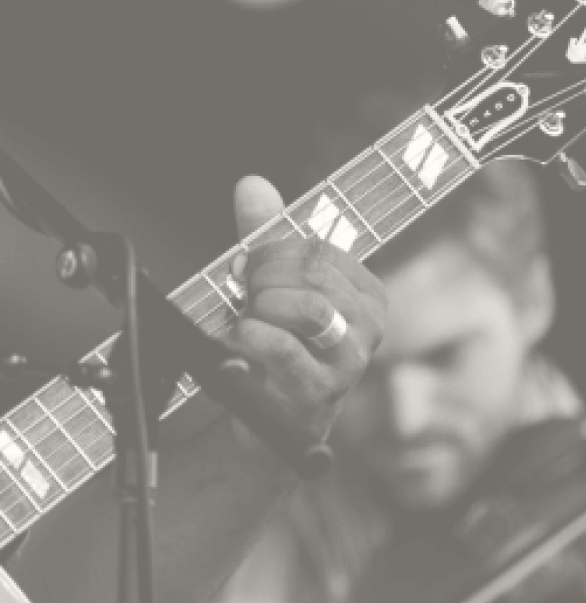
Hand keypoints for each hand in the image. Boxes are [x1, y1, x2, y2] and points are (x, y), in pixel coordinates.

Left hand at [225, 176, 387, 443]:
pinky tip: (235, 343)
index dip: (270, 253)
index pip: (318, 249)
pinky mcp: (319, 394)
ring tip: (242, 321)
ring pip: (303, 308)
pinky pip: (281, 347)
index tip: (245, 269)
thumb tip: (251, 183)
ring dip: (256, 309)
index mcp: (365, 295)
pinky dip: (246, 337)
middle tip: (239, 295)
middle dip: (261, 278)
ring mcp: (348, 363)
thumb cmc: (273, 346)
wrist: (262, 418)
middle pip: (311, 274)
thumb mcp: (269, 285)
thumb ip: (264, 234)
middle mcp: (368, 328)